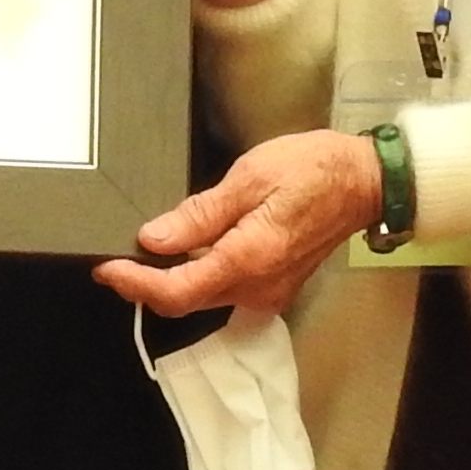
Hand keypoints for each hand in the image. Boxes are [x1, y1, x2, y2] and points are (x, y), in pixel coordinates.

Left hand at [95, 130, 382, 316]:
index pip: (177, 291)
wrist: (364, 182)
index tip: (106, 268)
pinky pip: (225, 288)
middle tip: (117, 255)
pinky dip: (199, 273)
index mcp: (248, 260)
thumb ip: (200, 213)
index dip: (135, 285)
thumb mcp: (250, 177)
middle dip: (146, 282)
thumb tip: (154, 239)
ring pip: (204, 296)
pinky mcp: (274, 287)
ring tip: (147, 249)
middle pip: (186, 300)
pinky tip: (188, 248)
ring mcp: (267, 293)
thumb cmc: (313, 170)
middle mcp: (257, 288)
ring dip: (171, 278)